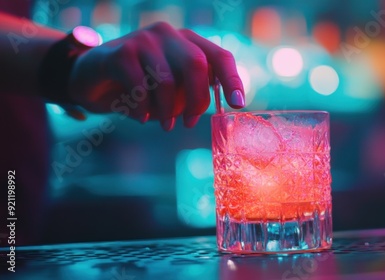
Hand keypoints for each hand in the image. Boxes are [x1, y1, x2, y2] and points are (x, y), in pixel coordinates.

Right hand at [68, 22, 244, 130]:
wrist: (92, 79)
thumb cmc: (140, 87)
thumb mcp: (171, 91)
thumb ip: (191, 93)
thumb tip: (217, 109)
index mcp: (187, 42)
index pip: (219, 56)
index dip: (232, 80)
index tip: (238, 104)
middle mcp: (169, 35)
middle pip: (196, 65)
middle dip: (197, 100)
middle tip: (189, 123)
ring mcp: (143, 39)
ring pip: (167, 80)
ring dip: (168, 111)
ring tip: (165, 125)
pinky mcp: (120, 52)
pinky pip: (140, 87)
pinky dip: (143, 109)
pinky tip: (142, 117)